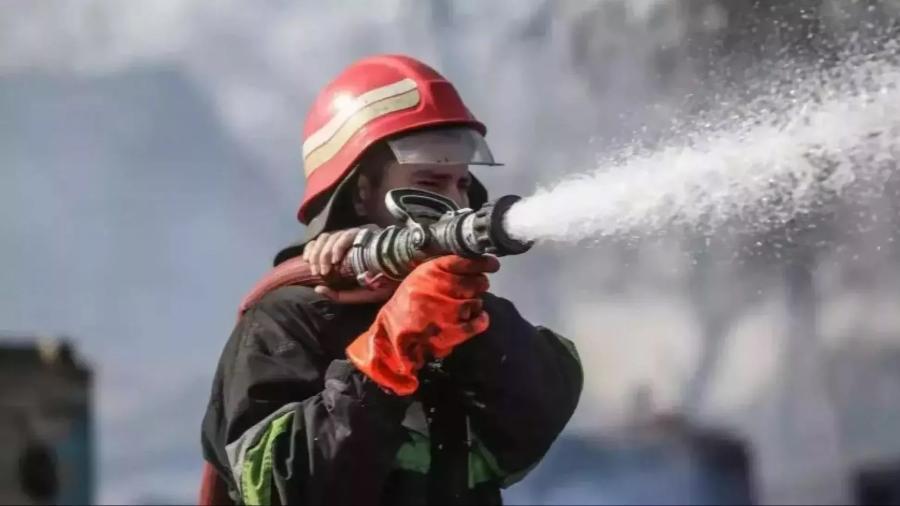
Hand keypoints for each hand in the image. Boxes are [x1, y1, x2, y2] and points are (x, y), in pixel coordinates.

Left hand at [303, 226, 395, 303]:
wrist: (405, 278)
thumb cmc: (384, 285)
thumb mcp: (359, 294)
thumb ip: (339, 295)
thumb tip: (317, 289)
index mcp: (347, 250)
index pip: (322, 240)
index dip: (312, 248)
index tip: (307, 262)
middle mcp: (352, 240)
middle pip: (325, 237)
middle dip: (317, 254)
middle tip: (319, 272)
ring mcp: (360, 236)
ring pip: (333, 235)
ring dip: (325, 252)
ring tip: (326, 269)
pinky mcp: (368, 235)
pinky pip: (348, 235)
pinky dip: (338, 246)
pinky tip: (336, 259)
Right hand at [345, 255, 499, 394]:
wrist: (390, 331)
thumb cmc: (408, 302)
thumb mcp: (420, 278)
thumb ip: (444, 270)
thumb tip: (480, 264)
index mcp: (428, 271)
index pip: (462, 262)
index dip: (482, 263)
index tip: (492, 265)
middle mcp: (437, 288)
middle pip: (475, 282)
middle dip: (479, 285)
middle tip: (476, 288)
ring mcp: (444, 310)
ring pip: (476, 302)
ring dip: (476, 303)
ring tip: (466, 306)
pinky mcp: (449, 331)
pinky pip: (475, 323)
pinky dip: (481, 320)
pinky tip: (480, 318)